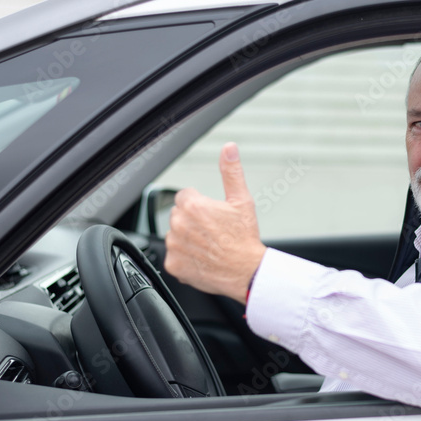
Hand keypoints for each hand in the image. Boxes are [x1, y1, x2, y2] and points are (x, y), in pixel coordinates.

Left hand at [164, 143, 266, 303]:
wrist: (246, 271)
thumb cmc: (244, 238)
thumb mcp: (242, 201)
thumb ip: (231, 172)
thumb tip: (229, 148)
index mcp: (192, 205)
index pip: (185, 196)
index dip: (200, 205)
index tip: (213, 216)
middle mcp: (179, 224)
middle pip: (179, 215)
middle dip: (192, 220)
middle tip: (213, 231)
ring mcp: (174, 245)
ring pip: (175, 235)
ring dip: (187, 238)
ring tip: (209, 246)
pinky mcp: (173, 264)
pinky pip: (174, 256)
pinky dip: (185, 258)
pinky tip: (203, 258)